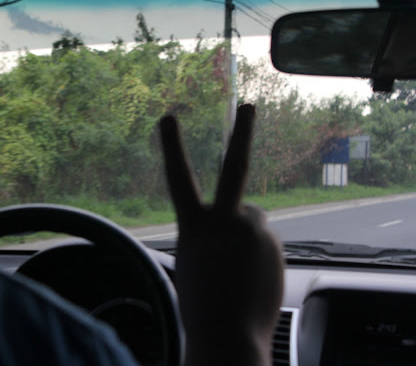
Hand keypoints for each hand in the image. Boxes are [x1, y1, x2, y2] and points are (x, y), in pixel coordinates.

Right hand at [159, 104, 283, 365]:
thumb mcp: (193, 262)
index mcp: (195, 228)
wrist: (229, 337)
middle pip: (234, 168)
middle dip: (241, 132)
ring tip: (237, 271)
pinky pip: (264, 239)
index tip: (168, 117)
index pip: (178, 179)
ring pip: (251, 221)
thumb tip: (242, 221)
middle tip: (249, 105)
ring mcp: (254, 232)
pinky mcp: (275, 245)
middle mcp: (226, 221)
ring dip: (246, 238)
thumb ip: (211, 234)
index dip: (172, 146)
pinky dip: (258, 253)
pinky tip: (251, 277)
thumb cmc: (202, 305)